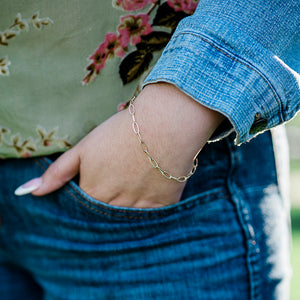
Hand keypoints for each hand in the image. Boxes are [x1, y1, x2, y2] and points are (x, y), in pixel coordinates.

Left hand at [14, 83, 223, 207]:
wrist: (165, 126)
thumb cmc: (121, 132)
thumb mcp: (84, 148)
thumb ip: (57, 173)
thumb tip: (29, 191)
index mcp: (93, 193)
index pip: (82, 208)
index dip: (88, 195)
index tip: (97, 181)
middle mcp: (114, 207)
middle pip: (103, 216)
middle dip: (106, 202)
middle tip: (116, 180)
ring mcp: (140, 209)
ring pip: (126, 218)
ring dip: (125, 205)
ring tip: (132, 182)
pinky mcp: (162, 206)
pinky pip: (149, 216)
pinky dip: (146, 206)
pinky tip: (147, 187)